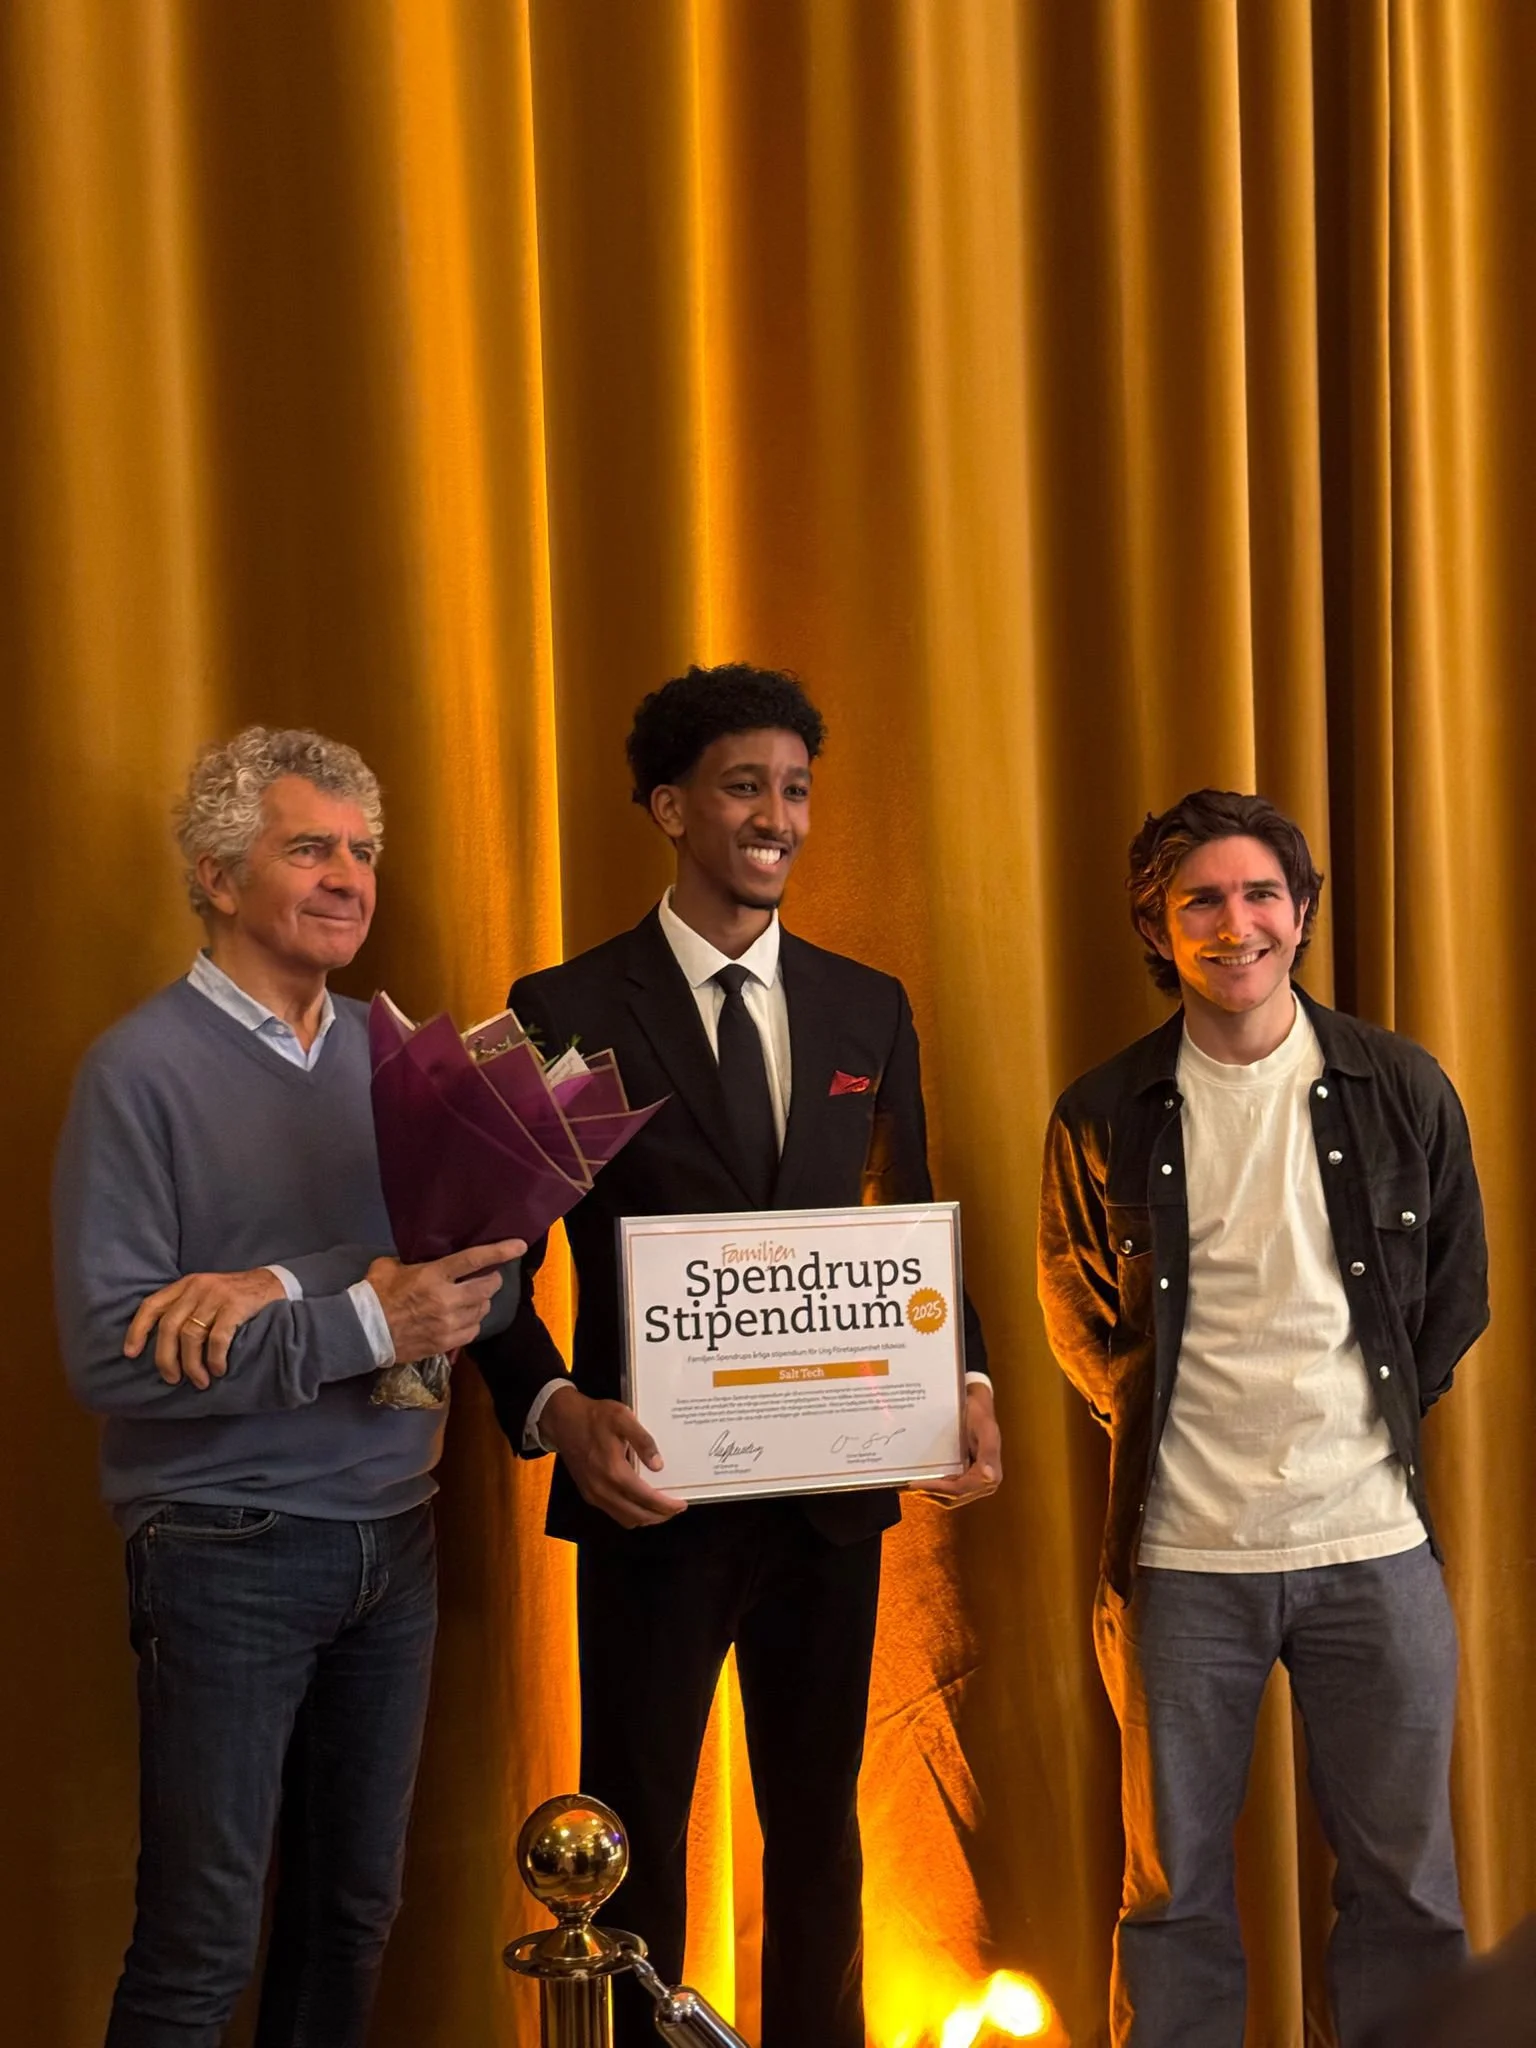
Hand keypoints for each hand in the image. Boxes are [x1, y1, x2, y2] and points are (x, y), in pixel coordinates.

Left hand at [126, 1268, 287, 1389]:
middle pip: (169, 1326)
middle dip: (166, 1358)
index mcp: (185, 1285)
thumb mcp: (205, 1294)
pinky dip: (214, 1359)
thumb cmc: (236, 1296)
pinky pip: (217, 1338)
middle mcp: (197, 1287)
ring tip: (200, 1381)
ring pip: (190, 1335)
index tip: (131, 1353)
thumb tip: (163, 1345)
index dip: (137, 1330)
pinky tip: (219, 1370)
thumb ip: (186, 1308)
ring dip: (192, 1364)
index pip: (151, 1305)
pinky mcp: (235, 1306)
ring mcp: (216, 1295)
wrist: (273, 1283)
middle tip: (172, 1378)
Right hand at [366, 1239, 525, 1362]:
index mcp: (433, 1276)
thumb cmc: (375, 1295)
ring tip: (473, 1298)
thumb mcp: (389, 1266)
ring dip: (482, 1302)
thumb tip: (423, 1257)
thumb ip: (412, 1261)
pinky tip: (464, 1318)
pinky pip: (473, 1331)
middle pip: (487, 1288)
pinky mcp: (446, 1343)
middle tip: (489, 1277)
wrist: (362, 1332)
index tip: (519, 1245)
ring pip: (482, 1310)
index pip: (474, 1260)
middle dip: (493, 1280)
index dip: (500, 1251)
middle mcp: (446, 1299)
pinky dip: (473, 1323)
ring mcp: (448, 1324)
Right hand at [537, 1385, 687, 1528]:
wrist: (563, 1420)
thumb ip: (643, 1441)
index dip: (666, 1506)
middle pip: (637, 1516)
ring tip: (660, 1507)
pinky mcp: (588, 1494)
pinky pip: (614, 1513)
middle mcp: (602, 1489)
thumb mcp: (622, 1418)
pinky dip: (631, 1513)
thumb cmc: (594, 1416)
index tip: (682, 1504)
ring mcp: (593, 1495)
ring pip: (625, 1519)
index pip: (646, 1499)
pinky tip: (640, 1501)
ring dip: (645, 1518)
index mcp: (614, 1472)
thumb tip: (658, 1465)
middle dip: (659, 1516)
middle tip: (675, 1508)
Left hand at [915, 1382, 1001, 1507]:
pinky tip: (918, 1478)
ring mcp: (971, 1480)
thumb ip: (989, 1452)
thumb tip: (989, 1476)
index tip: (918, 1483)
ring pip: (948, 1496)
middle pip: (953, 1496)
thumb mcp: (986, 1428)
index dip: (939, 1489)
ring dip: (929, 1492)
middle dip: (931, 1492)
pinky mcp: (962, 1474)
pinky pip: (946, 1486)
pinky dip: (932, 1485)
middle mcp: (982, 1482)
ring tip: (909, 1484)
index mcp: (991, 1475)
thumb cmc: (980, 1413)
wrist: (975, 1403)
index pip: (961, 1489)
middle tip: (908, 1484)